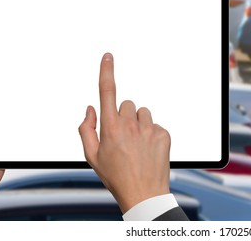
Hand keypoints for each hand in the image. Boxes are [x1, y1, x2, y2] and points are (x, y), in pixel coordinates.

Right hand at [79, 53, 170, 212]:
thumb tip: (90, 109)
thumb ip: (86, 129)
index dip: (107, 71)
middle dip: (124, 116)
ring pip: (143, 114)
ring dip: (139, 124)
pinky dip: (152, 134)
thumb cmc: (116, 177)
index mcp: (110, 128)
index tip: (108, 57)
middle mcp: (130, 125)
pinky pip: (156, 125)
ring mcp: (148, 129)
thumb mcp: (92, 157)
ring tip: (137, 145)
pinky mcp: (164, 134)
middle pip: (127, 105)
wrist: (143, 194)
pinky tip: (148, 150)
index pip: (107, 91)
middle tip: (123, 137)